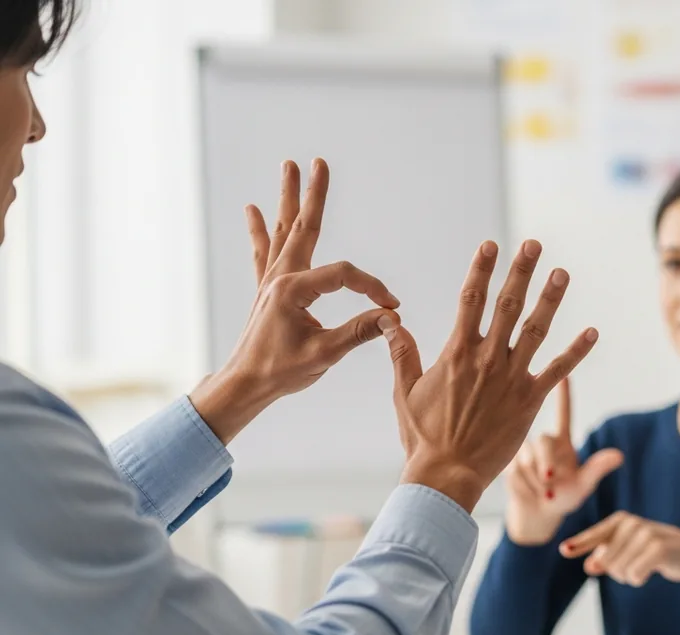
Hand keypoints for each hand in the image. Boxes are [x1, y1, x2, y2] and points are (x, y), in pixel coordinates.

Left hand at [190, 159, 400, 443]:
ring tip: (288, 167)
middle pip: (304, 227)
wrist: (245, 384)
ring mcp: (271, 281)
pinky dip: (260, 231)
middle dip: (313, 194)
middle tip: (318, 162)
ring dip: (287, 198)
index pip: (344, 275)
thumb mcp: (326, 354)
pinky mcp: (268, 290)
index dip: (372, 287)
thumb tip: (391, 317)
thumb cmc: (281, 372)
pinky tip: (253, 210)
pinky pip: (263, 252)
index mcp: (293, 290)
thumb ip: (360, 331)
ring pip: (285, 232)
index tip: (392, 306)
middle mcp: (280, 278)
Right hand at [386, 239, 597, 512]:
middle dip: (520, 272)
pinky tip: (593, 332)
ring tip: (562, 273)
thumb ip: (402, 353)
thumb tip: (390, 320)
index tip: (490, 245)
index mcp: (456, 353)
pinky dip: (577, 351)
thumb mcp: (405, 392)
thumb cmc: (422, 437)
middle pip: (507, 305)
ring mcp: (511, 378)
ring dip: (550, 299)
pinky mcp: (530, 400)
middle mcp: (487, 358)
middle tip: (533, 245)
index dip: (481, 270)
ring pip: (535, 329)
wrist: (446, 475)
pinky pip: (558, 370)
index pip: (470, 300)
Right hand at [504, 378, 624, 545]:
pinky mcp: (509, 462)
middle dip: (546, 462)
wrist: (539, 514)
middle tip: (550, 482)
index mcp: (563, 441)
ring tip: (544, 492)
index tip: (563, 373)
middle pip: (543, 440)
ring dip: (536, 478)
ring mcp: (525, 451)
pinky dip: (525, 484)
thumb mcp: (583, 485)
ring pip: (527, 457)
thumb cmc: (565, 497)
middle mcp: (543, 441)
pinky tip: (528, 492)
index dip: (564, 394)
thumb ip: (597, 468)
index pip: (564, 412)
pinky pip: (515, 469)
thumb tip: (619, 455)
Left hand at [559, 511, 679, 590]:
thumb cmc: (653, 553)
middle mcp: (631, 523)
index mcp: (620, 521)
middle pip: (606, 561)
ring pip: (619, 570)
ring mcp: (646, 533)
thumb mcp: (627, 553)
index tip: (564, 550)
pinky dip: (638, 579)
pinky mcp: (658, 547)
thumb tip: (589, 566)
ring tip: (645, 566)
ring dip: (629, 576)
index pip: (595, 535)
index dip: (580, 544)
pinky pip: (634, 574)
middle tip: (635, 566)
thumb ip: (604, 559)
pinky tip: (650, 572)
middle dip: (617, 572)